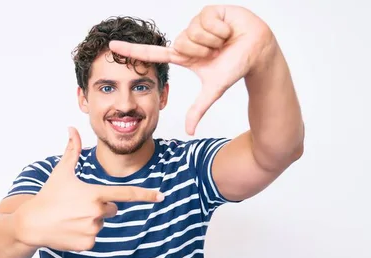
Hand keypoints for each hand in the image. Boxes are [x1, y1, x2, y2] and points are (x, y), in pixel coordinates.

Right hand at [16, 127, 163, 251]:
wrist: (31, 223)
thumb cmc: (48, 196)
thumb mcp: (61, 172)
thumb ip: (72, 150)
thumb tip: (71, 129)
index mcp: (95, 194)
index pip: (126, 194)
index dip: (146, 195)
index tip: (161, 196)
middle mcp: (97, 212)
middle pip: (112, 209)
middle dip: (100, 206)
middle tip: (77, 204)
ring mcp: (93, 230)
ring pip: (102, 223)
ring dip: (91, 220)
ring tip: (70, 217)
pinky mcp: (88, 244)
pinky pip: (94, 237)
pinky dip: (84, 234)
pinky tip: (69, 229)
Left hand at [109, 5, 276, 134]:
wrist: (259, 53)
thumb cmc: (236, 68)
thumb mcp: (213, 90)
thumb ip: (198, 110)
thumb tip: (189, 132)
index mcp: (183, 55)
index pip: (153, 53)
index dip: (133, 51)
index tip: (112, 47)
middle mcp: (187, 38)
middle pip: (179, 43)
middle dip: (201, 51)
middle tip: (217, 52)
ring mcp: (197, 24)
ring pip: (192, 32)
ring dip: (213, 40)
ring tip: (225, 41)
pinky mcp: (210, 11)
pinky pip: (207, 20)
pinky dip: (221, 29)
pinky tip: (229, 30)